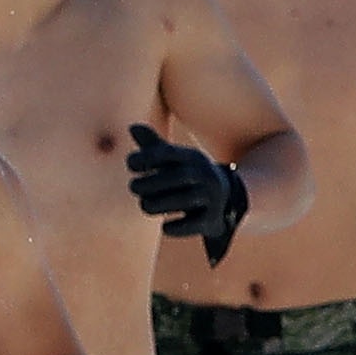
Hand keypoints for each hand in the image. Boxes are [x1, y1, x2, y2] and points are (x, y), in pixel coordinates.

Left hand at [125, 123, 247, 263]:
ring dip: (157, 204)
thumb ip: (153, 146)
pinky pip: (193, 224)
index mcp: (193, 158)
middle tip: (133, 187)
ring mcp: (211, 198)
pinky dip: (176, 227)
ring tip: (145, 205)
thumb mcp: (174, 160)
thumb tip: (132, 127)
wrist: (225, 201)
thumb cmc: (188, 177)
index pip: (170, 153)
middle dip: (150, 183)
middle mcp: (205, 175)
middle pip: (177, 177)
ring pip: (184, 201)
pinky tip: (164, 227)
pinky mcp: (212, 219)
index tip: (130, 164)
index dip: (147, 156)